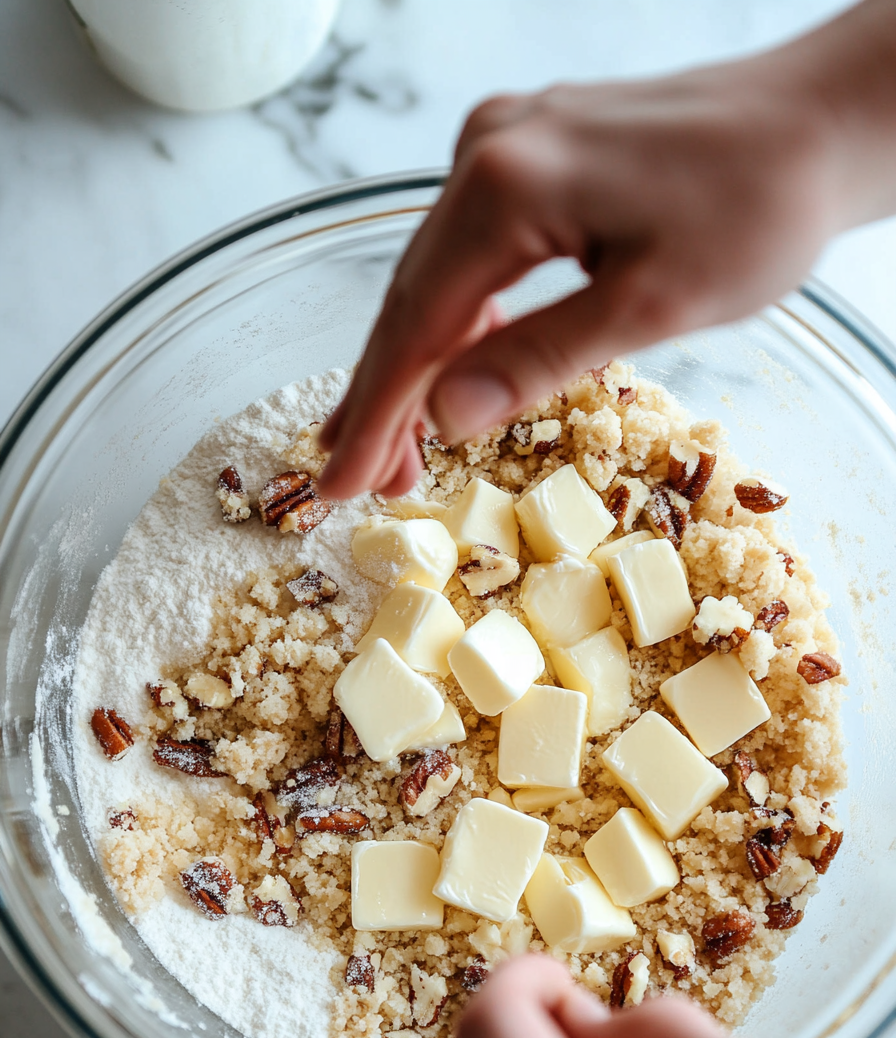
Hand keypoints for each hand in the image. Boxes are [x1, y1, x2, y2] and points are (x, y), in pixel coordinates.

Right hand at [318, 0, 895, 500]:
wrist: (819, 122)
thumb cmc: (758, 207)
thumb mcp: (652, 303)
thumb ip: (540, 358)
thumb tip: (444, 416)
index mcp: (506, 186)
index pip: (417, 325)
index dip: (376, 415)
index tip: (335, 484)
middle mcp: (487, 153)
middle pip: (412, 299)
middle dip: (382, 400)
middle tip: (352, 483)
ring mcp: (504, 145)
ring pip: (438, 278)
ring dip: (418, 365)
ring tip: (398, 451)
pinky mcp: (530, 154)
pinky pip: (472, 253)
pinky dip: (460, 319)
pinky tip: (458, 371)